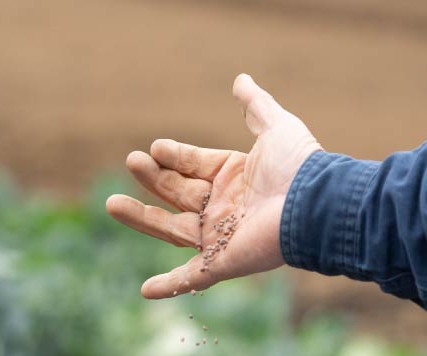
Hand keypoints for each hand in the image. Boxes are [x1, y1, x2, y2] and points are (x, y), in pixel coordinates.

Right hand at [106, 74, 321, 298]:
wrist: (316, 203)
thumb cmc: (299, 165)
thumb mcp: (276, 126)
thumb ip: (256, 105)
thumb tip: (241, 78)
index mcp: (234, 176)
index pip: (193, 164)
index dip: (175, 155)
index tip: (156, 147)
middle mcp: (224, 206)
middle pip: (177, 193)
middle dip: (153, 178)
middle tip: (131, 161)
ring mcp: (221, 236)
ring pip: (172, 229)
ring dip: (141, 219)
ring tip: (111, 203)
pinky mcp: (224, 262)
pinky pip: (192, 278)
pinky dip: (170, 286)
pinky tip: (145, 290)